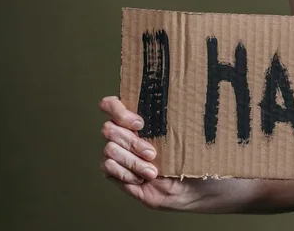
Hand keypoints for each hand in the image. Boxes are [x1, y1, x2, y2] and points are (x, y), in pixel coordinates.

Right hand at [99, 96, 199, 210]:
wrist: (184, 188)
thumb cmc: (185, 158)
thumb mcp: (183, 136)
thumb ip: (173, 119)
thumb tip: (178, 104)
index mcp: (136, 118)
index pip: (111, 104)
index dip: (119, 111)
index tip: (140, 124)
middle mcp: (121, 133)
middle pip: (109, 128)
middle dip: (133, 143)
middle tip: (152, 154)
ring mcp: (114, 152)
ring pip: (110, 149)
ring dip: (133, 162)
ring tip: (152, 172)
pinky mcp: (111, 171)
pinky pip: (108, 167)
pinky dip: (126, 174)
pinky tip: (141, 179)